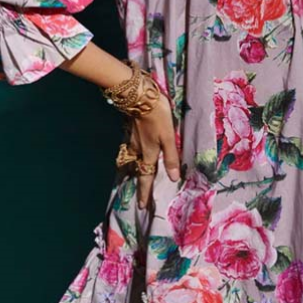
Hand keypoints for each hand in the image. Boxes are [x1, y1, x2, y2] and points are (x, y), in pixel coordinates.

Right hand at [124, 94, 181, 209]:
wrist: (138, 96)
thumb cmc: (157, 116)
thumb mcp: (169, 137)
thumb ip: (171, 157)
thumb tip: (173, 178)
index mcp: (148, 153)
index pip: (146, 177)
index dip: (145, 192)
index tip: (141, 207)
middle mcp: (138, 150)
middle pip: (137, 171)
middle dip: (138, 185)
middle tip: (137, 198)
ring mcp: (132, 140)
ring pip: (131, 161)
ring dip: (132, 172)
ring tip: (132, 180)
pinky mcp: (131, 131)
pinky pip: (130, 150)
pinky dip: (130, 158)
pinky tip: (132, 156)